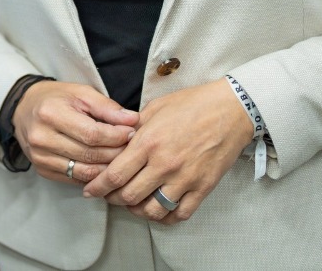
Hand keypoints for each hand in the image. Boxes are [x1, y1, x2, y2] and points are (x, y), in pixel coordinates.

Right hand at [12, 81, 138, 186]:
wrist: (24, 109)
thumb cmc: (56, 98)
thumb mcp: (81, 93)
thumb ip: (107, 107)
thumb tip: (133, 120)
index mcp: (51, 114)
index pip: (92, 134)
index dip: (116, 136)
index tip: (131, 132)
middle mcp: (42, 138)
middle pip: (89, 154)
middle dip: (116, 153)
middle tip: (131, 147)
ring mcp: (40, 157)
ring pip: (84, 172)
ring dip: (107, 169)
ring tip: (121, 159)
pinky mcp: (42, 170)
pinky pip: (75, 179)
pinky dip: (93, 176)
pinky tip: (104, 168)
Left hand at [83, 79, 251, 223]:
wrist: (231, 110)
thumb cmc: (193, 104)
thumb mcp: (155, 108)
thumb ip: (134, 128)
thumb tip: (118, 141)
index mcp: (149, 142)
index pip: (115, 174)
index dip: (98, 187)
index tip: (90, 191)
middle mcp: (164, 164)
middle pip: (129, 196)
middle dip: (113, 199)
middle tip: (109, 196)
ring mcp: (184, 179)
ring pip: (152, 210)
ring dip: (137, 211)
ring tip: (133, 204)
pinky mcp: (202, 188)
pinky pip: (179, 214)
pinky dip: (165, 217)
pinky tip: (158, 210)